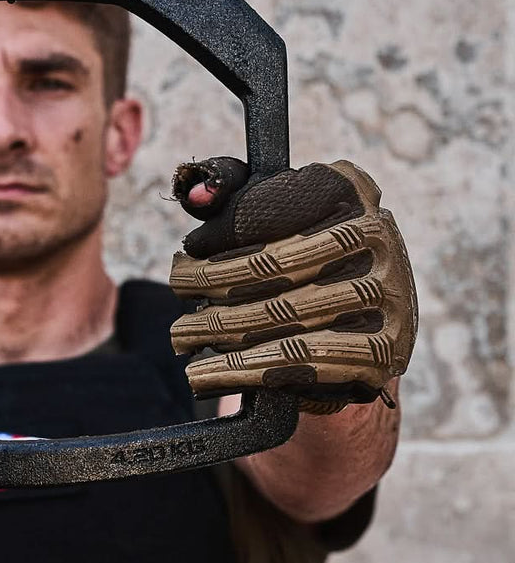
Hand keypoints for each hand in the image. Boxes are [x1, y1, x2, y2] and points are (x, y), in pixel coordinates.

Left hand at [168, 158, 416, 413]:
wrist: (350, 323)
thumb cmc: (293, 255)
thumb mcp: (262, 210)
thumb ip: (226, 190)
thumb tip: (196, 196)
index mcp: (350, 189)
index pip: (275, 205)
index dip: (224, 229)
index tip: (189, 250)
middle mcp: (377, 237)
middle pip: (275, 264)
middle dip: (213, 281)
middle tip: (177, 291)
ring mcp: (386, 294)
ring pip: (281, 315)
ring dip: (219, 329)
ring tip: (181, 335)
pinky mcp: (382, 348)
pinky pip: (298, 360)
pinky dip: (242, 370)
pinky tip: (205, 373)